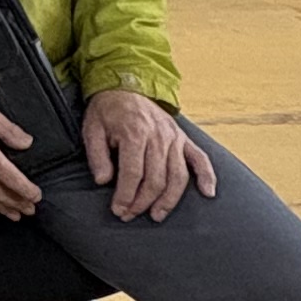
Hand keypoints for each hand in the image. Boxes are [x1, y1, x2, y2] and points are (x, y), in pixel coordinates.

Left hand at [83, 87, 215, 222]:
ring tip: (156, 215)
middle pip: (156, 179)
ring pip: (177, 176)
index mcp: (135, 133)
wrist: (125, 85)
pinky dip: (207, 176)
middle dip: (142, 202)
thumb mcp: (92, 129)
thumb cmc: (107, 111)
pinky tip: (208, 193)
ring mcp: (174, 137)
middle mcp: (158, 136)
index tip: (118, 210)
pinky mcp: (183, 138)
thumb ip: (97, 156)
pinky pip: (200, 159)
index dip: (125, 196)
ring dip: (168, 200)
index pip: (133, 173)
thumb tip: (102, 181)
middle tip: (129, 215)